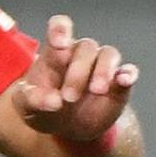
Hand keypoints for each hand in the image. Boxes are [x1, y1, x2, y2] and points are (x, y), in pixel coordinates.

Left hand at [12, 14, 135, 151]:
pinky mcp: (119, 83)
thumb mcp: (26, 106)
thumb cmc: (43, 108)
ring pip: (108, 54)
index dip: (61, 30)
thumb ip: (32, 99)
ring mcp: (101, 67)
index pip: (60, 28)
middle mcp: (80, 54)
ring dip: (103, 71)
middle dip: (78, 71)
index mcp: (54, 53)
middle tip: (68, 97)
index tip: (59, 43)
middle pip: (85, 47)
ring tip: (96, 91)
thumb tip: (53, 102)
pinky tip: (124, 80)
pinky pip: (128, 71)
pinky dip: (128, 74)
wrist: (66, 129)